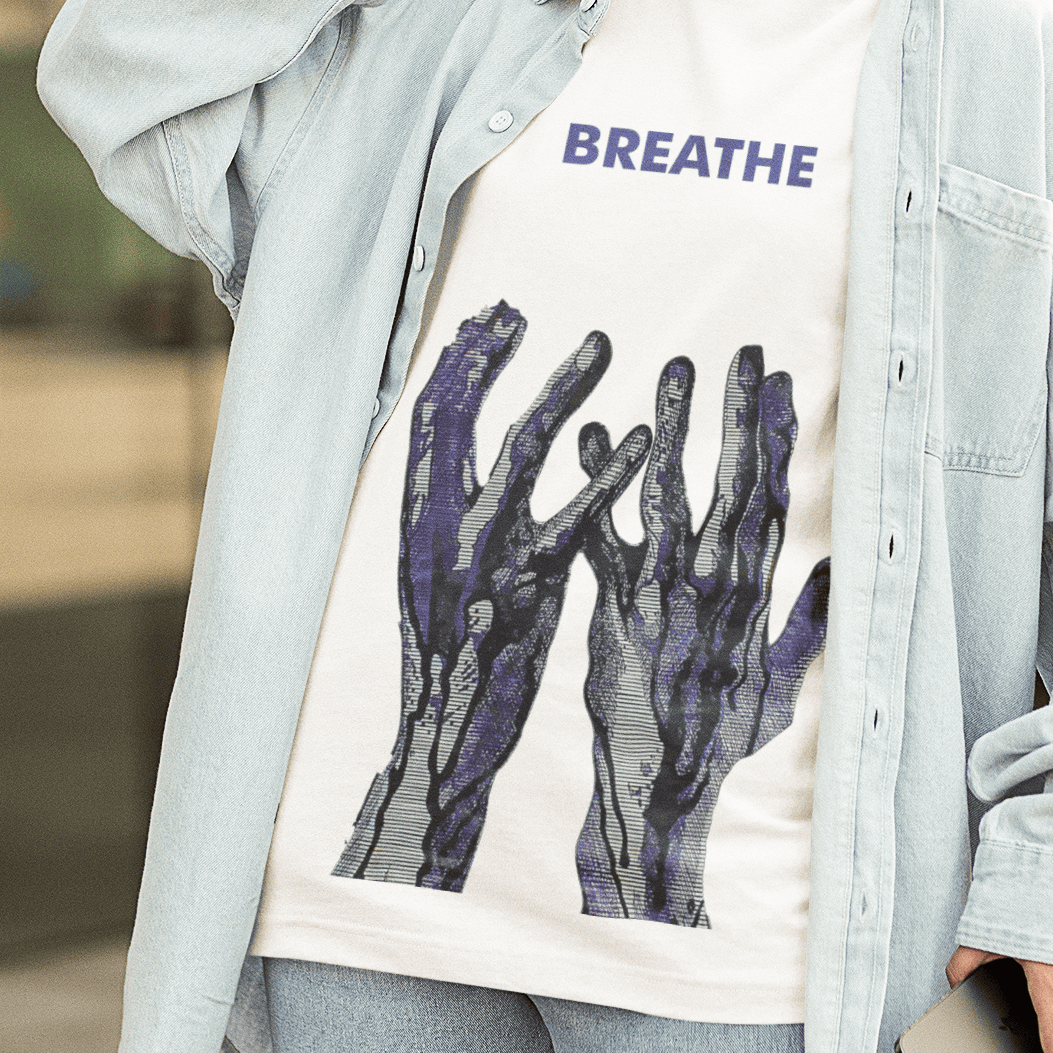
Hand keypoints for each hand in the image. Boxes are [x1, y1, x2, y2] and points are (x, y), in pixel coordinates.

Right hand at [335, 303, 649, 890]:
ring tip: (603, 345)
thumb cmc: (450, 656)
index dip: (459, 364)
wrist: (445, 738)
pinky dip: (608, 477)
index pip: (427, 417)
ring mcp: (482, 555)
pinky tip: (640, 440)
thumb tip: (463, 457)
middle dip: (490, 358)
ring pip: (521, 450)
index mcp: (412, 517)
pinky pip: (572, 519)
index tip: (492, 322)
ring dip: (562, 390)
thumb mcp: (431, 574)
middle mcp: (437, 526)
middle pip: (461, 414)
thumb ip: (445, 512)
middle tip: (523, 314)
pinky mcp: (528, 588)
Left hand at [574, 347, 828, 925]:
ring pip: (673, 492)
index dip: (780, 442)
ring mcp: (665, 594)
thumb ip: (803, 627)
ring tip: (673, 368)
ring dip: (674, 428)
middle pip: (734, 484)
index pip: (775, 503)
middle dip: (739, 415)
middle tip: (743, 356)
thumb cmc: (718, 743)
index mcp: (756, 599)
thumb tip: (831, 576)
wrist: (658, 791)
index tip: (783, 388)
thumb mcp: (779, 688)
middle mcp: (717, 588)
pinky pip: (604, 533)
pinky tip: (594, 435)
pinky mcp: (614, 608)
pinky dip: (599, 484)